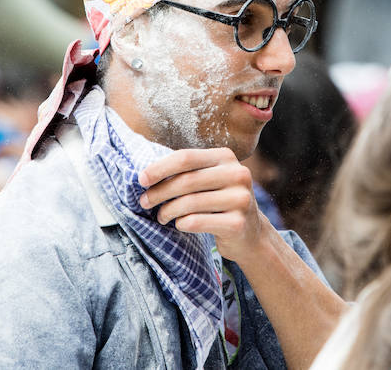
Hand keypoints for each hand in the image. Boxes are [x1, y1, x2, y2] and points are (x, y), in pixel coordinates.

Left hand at [138, 147, 265, 261]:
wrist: (250, 233)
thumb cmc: (219, 203)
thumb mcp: (209, 179)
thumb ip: (186, 172)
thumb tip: (145, 175)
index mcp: (226, 157)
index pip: (186, 157)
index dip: (160, 168)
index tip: (141, 179)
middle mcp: (238, 174)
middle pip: (186, 180)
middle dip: (159, 192)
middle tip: (144, 202)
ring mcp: (241, 199)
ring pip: (190, 203)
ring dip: (167, 211)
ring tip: (161, 216)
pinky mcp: (238, 223)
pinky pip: (197, 222)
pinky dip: (182, 224)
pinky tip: (180, 224)